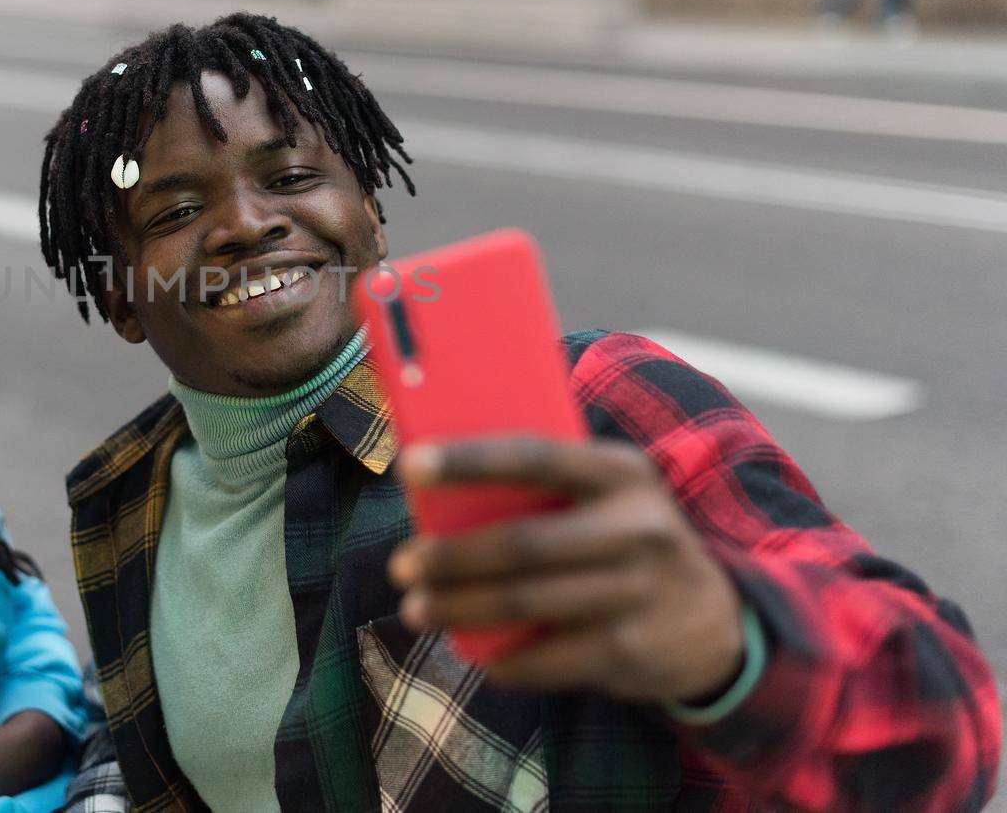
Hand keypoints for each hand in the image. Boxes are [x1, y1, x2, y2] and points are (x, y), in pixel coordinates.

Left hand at [388, 437, 745, 703]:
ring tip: (415, 609)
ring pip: (526, 603)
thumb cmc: (622, 539)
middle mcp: (638, 528)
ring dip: (459, 610)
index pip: (535, 457)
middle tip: (400, 565)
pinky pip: (547, 658)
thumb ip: (543, 490)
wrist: (716, 619)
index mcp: (621, 473)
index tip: (409, 465)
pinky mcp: (633, 651)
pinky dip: (501, 659)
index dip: (468, 460)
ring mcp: (640, 593)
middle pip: (523, 543)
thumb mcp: (604, 497)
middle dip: (451, 557)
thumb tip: (434, 494)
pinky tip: (472, 653)